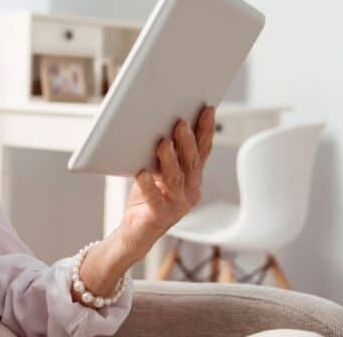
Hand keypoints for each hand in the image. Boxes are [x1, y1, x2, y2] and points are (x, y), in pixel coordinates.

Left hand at [117, 105, 215, 255]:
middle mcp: (190, 191)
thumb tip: (161, 126)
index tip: (207, 109)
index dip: (206, 130)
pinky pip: (154, 197)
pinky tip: (141, 172)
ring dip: (170, 158)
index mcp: (192, 179)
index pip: (202, 151)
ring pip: (175, 177)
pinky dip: (148, 184)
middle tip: (181, 121)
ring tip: (163, 141)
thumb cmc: (146, 199)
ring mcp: (176, 205)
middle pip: (191, 162)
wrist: (135, 233)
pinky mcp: (159, 215)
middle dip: (188, 140)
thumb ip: (163, 156)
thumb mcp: (158, 173)